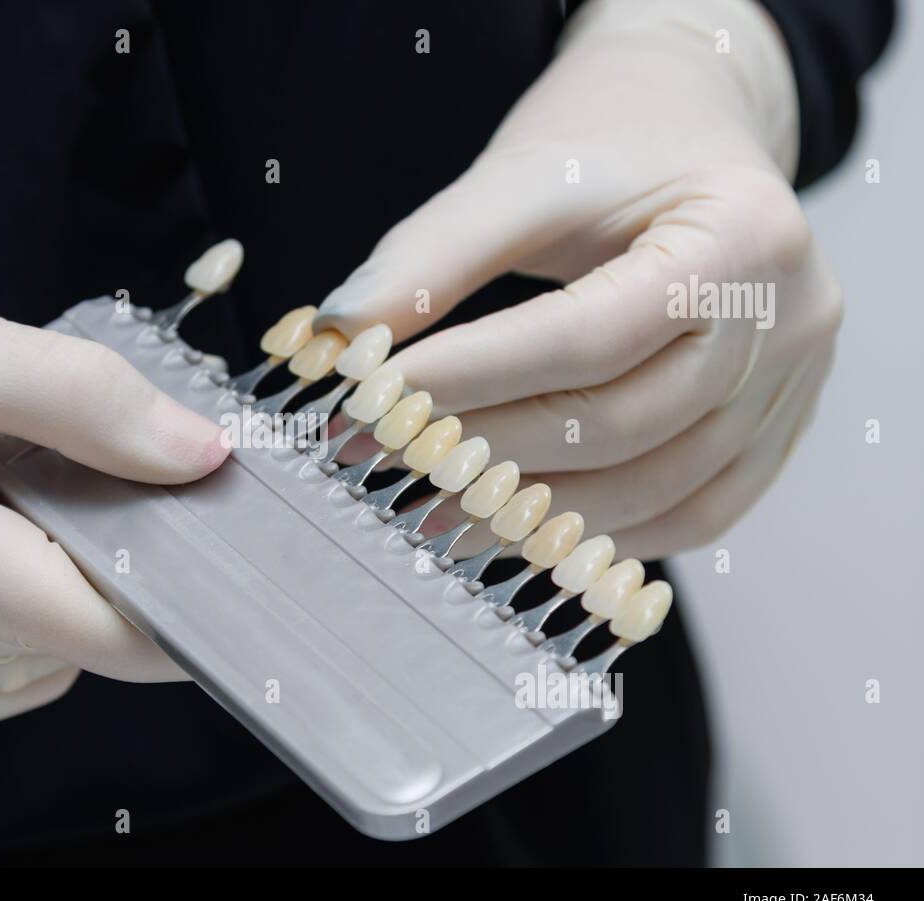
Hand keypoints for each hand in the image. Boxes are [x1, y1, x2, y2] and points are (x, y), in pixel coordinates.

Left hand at [316, 0, 840, 558]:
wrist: (694, 138)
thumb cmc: (611, 147)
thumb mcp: (524, 177)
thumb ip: (434, 256)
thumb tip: (341, 333)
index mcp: (744, 236)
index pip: (590, 336)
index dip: (474, 376)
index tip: (374, 396)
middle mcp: (789, 323)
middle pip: (619, 424)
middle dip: (485, 451)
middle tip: (380, 456)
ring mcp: (791, 391)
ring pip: (650, 490)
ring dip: (526, 512)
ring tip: (426, 504)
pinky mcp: (772, 438)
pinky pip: (683, 516)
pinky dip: (589, 530)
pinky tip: (506, 526)